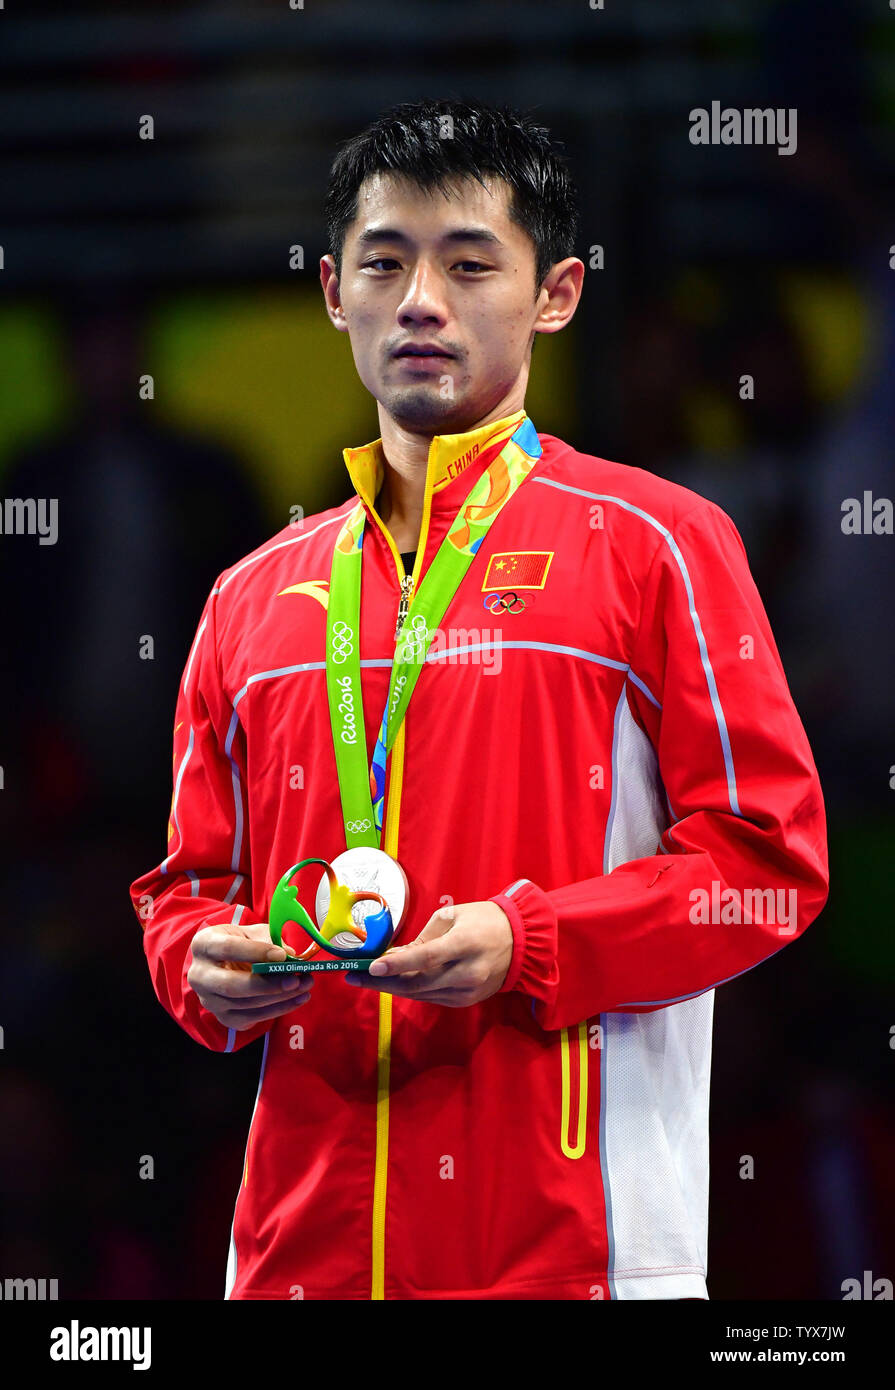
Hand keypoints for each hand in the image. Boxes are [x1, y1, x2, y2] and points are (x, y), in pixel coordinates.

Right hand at [187, 922, 312, 1030]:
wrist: (221, 962)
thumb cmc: (239, 942)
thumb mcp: (250, 932)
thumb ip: (269, 940)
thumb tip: (291, 955)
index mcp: (204, 945)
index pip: (228, 949)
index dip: (256, 952)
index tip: (282, 955)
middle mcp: (200, 975)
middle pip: (231, 985)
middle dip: (267, 985)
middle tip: (295, 980)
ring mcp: (210, 1000)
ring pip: (244, 1004)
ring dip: (279, 998)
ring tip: (304, 987)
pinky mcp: (224, 1017)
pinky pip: (252, 1017)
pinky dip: (278, 1009)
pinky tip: (297, 999)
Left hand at [344, 900, 513, 1006]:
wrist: (521, 941)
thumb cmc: (483, 920)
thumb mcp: (453, 916)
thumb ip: (423, 937)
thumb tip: (393, 956)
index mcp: (465, 944)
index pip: (426, 957)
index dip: (397, 964)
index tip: (372, 967)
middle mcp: (468, 972)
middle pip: (417, 982)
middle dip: (382, 981)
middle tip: (354, 977)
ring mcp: (468, 991)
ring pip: (420, 993)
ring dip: (391, 987)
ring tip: (367, 978)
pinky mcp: (465, 1001)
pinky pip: (431, 997)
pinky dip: (410, 990)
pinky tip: (392, 982)